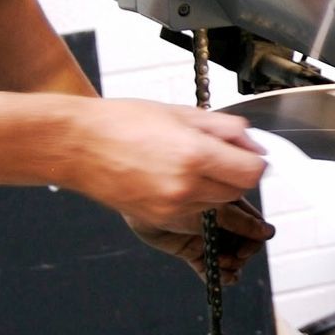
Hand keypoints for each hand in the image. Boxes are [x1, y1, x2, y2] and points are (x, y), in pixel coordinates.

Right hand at [64, 98, 268, 233]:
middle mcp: (186, 186)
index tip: (251, 154)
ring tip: (188, 164)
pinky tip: (173, 179)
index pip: (252, 172)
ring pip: (218, 204)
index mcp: (194, 154)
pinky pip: (195, 214)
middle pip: (239, 191)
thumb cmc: (121, 123)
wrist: (78, 145)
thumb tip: (254, 144)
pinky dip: (194, 199)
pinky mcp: (160, 221)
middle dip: (236, 173)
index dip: (256, 161)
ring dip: (215, 187)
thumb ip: (225, 129)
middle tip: (217, 155)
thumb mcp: (180, 113)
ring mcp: (172, 208)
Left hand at [129, 199, 273, 284]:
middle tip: (232, 259)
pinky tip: (220, 279)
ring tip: (220, 266)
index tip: (245, 250)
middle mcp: (222, 223)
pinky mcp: (194, 252)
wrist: (141, 205)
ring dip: (229, 267)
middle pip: (244, 246)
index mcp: (230, 206)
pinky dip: (216, 277)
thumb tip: (266, 231)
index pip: (253, 227)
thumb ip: (239, 222)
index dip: (253, 241)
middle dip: (241, 256)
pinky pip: (209, 268)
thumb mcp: (214, 210)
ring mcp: (208, 238)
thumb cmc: (175, 195)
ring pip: (229, 260)